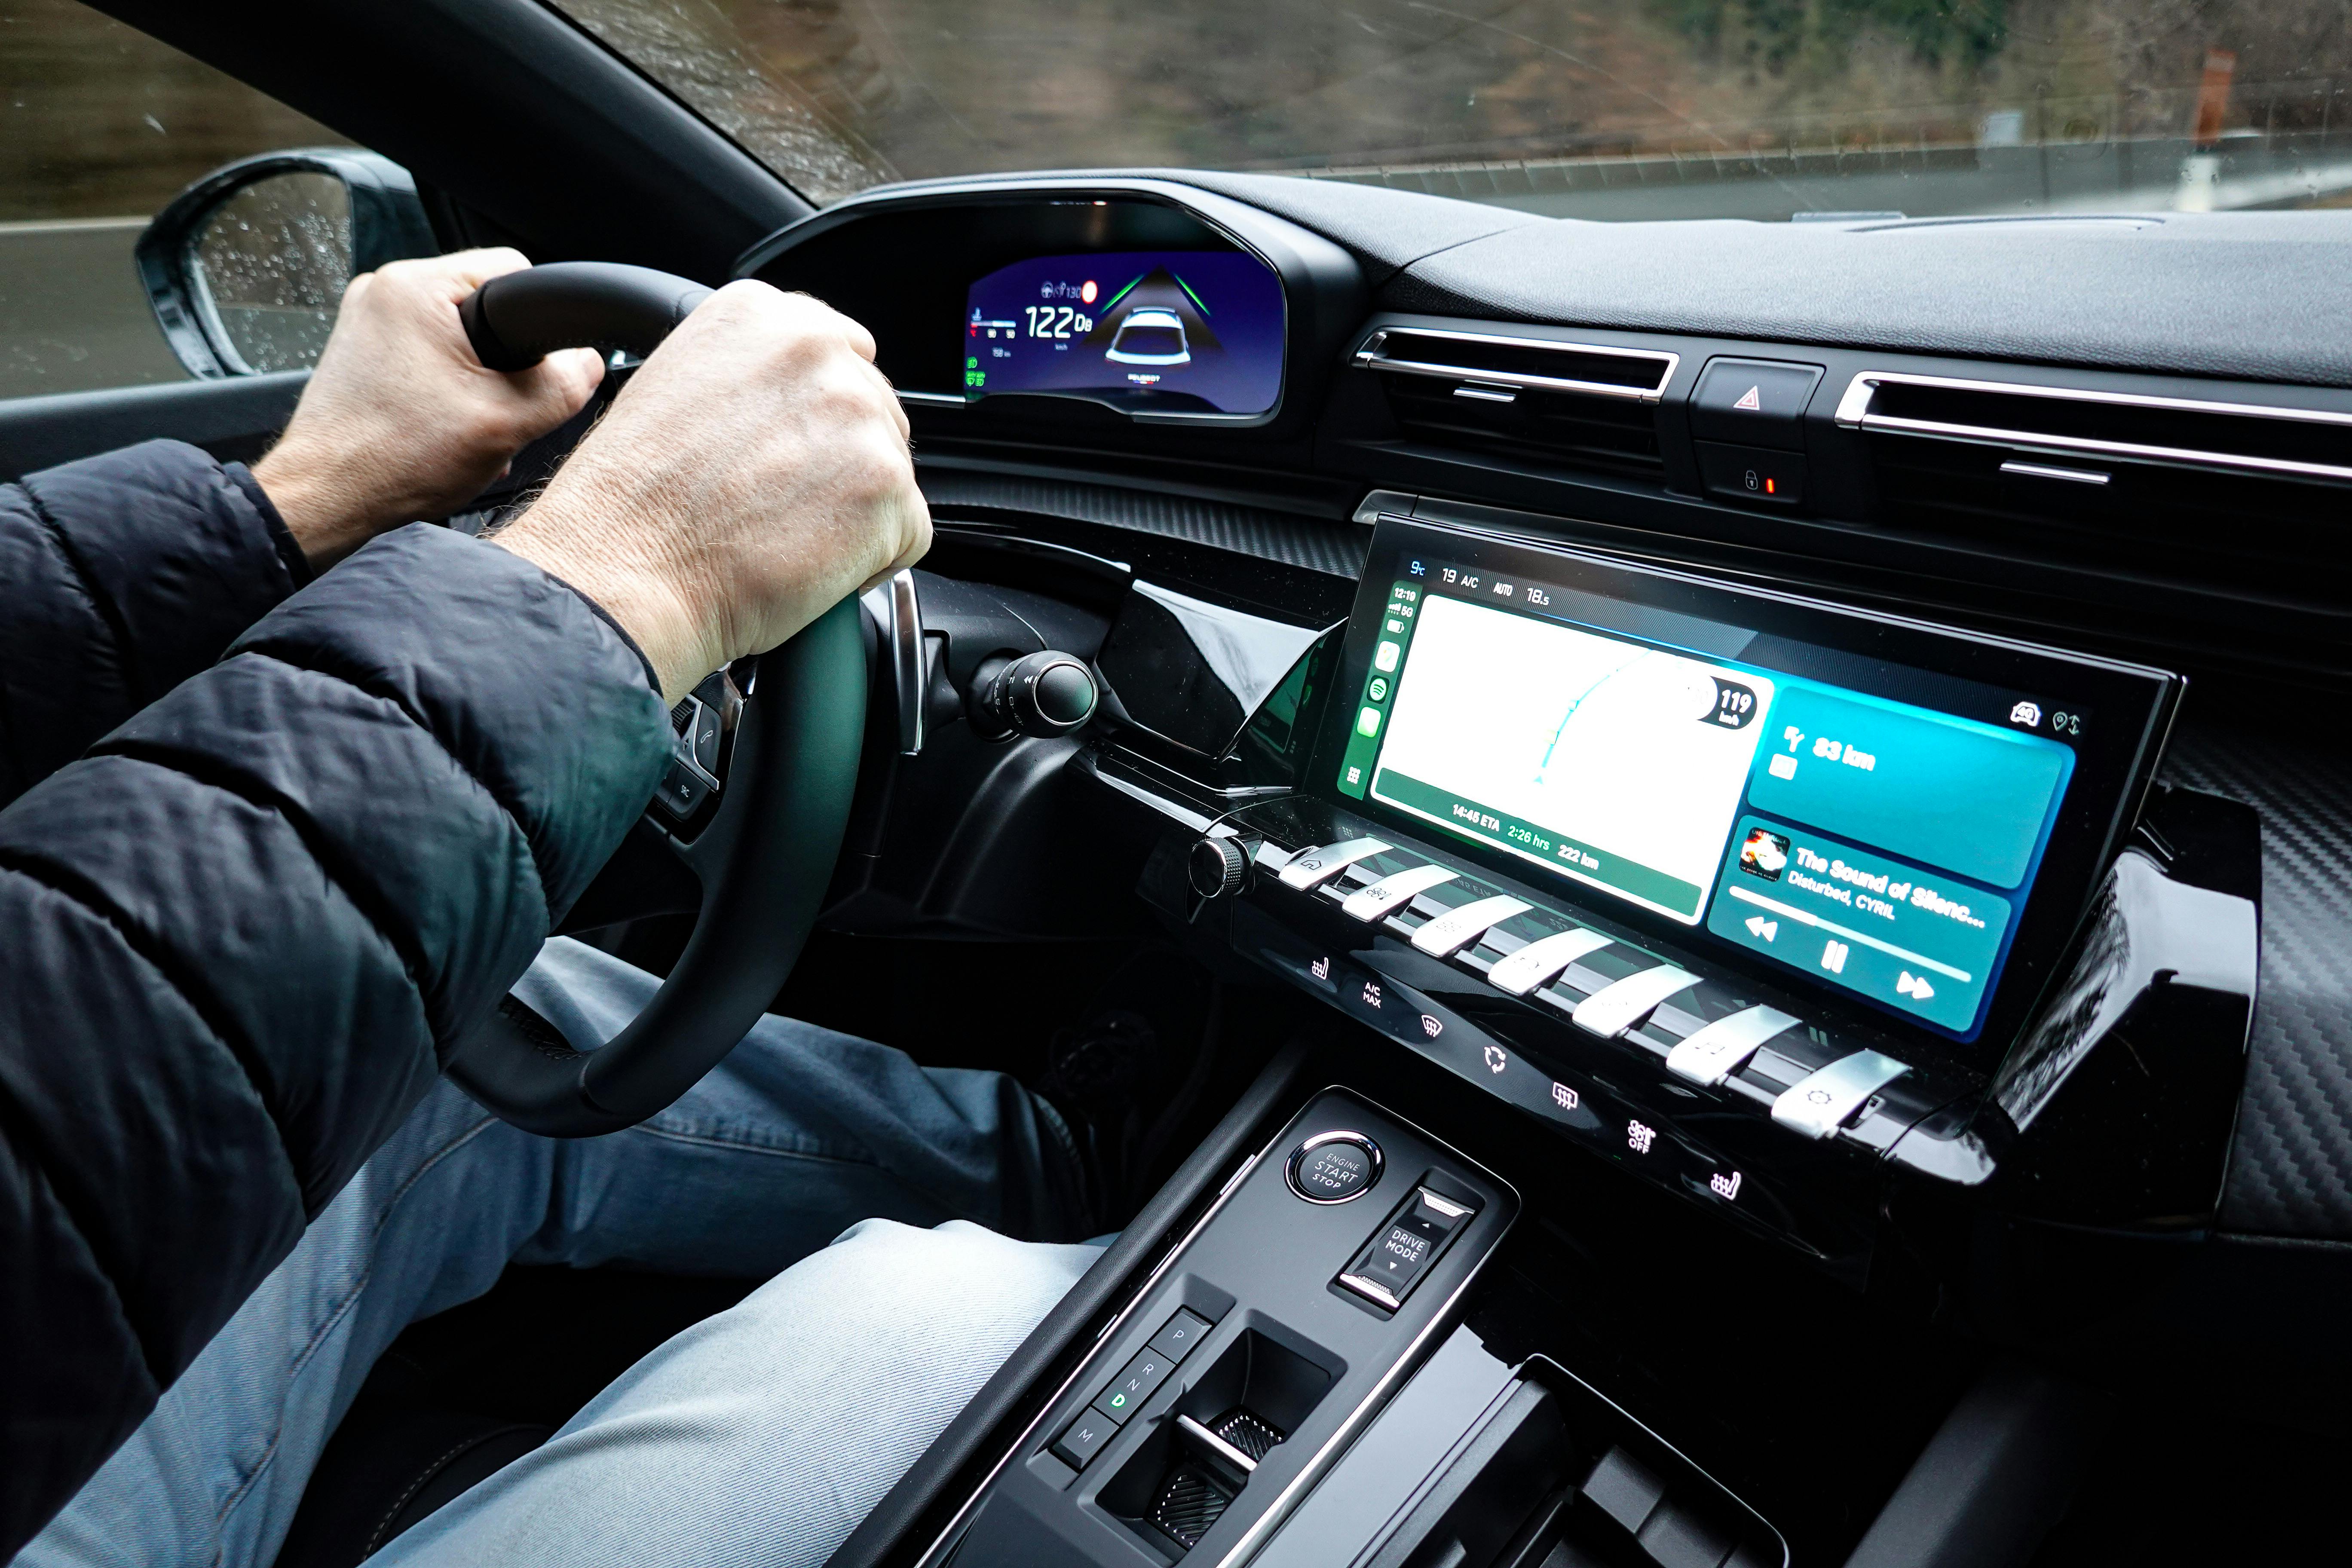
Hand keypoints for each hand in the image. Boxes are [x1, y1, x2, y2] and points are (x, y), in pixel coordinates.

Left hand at [254, 248, 604, 566]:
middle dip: (503, 365)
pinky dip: (445, 394)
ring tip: (465, 428)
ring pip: (456, 340)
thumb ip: (565, 384)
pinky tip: (443, 433)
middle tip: (495, 411)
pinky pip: (426, 360)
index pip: (513, 271)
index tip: (535, 369)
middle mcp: (383, 294)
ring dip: (476, 385)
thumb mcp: (508, 421)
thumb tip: (588, 361)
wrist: (325, 500)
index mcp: (414, 288)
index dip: (540, 323)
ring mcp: (367, 324)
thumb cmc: (391, 460)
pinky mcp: (360, 355)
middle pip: (483, 310)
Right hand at [493, 280, 929, 702]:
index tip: (792, 448)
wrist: (627, 571)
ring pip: (892, 470)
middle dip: (840, 462)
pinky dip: (872, 561)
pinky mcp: (887, 485)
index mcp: (762, 314)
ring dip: (855, 510)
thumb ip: (753, 375)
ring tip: (783, 533)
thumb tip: (800, 401)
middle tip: (776, 502)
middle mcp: (817, 351)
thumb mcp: (679, 388)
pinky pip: (908, 531)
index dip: (820, 415)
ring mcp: (859, 415)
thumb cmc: (635, 502)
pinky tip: (809, 564)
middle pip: (874, 412)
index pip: (841, 351)